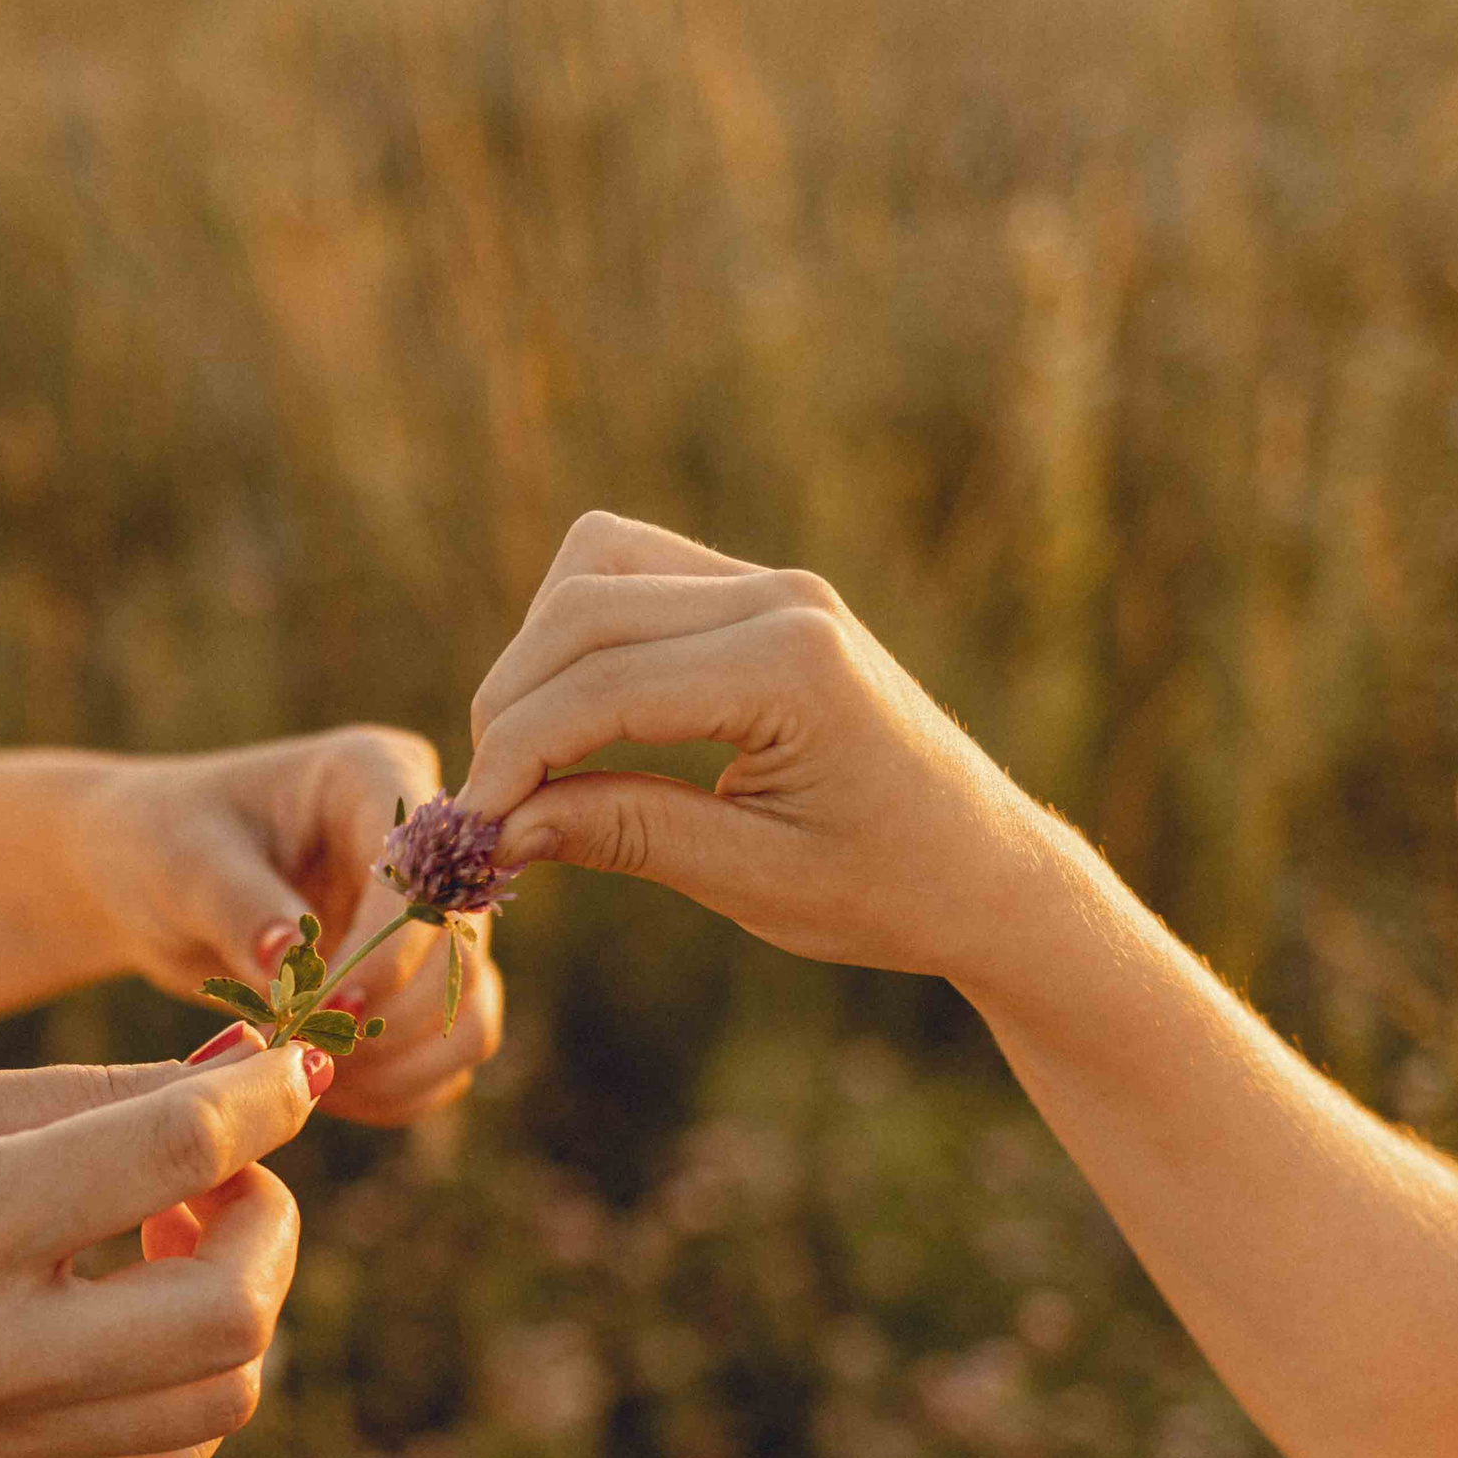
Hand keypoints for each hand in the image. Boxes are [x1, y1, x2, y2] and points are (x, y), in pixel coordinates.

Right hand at [0, 1048, 321, 1457]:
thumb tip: (243, 1080)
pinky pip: (169, 1457)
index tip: (291, 1071)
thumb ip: (85, 1099)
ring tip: (171, 1236)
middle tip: (217, 1168)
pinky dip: (195, 1381)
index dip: (261, 1101)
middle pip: (231, 1309)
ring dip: (240, 1299)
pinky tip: (139, 1313)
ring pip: (222, 1393)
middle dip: (266, 1215)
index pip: (170, 1158)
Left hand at [86, 730, 504, 1123]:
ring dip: (401, 1065)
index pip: (423, 874)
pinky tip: (323, 1088)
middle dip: (387, 1019)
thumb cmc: (156, 843)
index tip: (324, 1011)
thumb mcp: (181, 861)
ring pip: (468, 1012)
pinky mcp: (415, 984)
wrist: (143, 879)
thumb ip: (238, 904)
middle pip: (461, 951)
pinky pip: (443, 1055)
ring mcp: (427, 922)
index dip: (388, 952)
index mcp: (375, 778)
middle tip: (298, 1052)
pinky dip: (396, 1090)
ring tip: (310, 1075)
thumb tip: (292, 964)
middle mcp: (423, 848)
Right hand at [459, 513, 1049, 997]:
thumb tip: (497, 828)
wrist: (989, 870)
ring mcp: (775, 586)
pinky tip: (576, 721)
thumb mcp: (750, 879)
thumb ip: (622, 834)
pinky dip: (582, 638)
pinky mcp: (763, 596)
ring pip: (597, 566)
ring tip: (527, 760)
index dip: (512, 757)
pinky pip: (635, 576)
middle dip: (510, 705)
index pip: (599, 685)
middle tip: (487, 805)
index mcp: (791, 667)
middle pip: (581, 607)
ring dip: (538, 655)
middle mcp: (783, 599)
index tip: (469, 834)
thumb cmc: (889, 892)